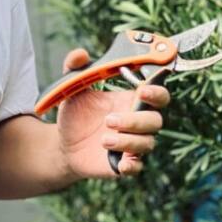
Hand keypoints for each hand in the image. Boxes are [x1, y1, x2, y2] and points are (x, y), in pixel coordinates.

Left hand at [57, 48, 170, 177]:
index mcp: (130, 101)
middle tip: (109, 119)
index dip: (156, 93)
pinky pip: (138, 167)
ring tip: (103, 138)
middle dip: (135, 120)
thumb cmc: (76, 114)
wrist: (63, 144)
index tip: (142, 91)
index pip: (158, 95)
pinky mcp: (124, 164)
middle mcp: (137, 123)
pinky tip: (121, 163)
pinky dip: (132, 166)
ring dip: (127, 141)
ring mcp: (132, 144)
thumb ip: (76, 69)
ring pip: (147, 143)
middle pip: (155, 121)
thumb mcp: (73, 89)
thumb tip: (79, 54)